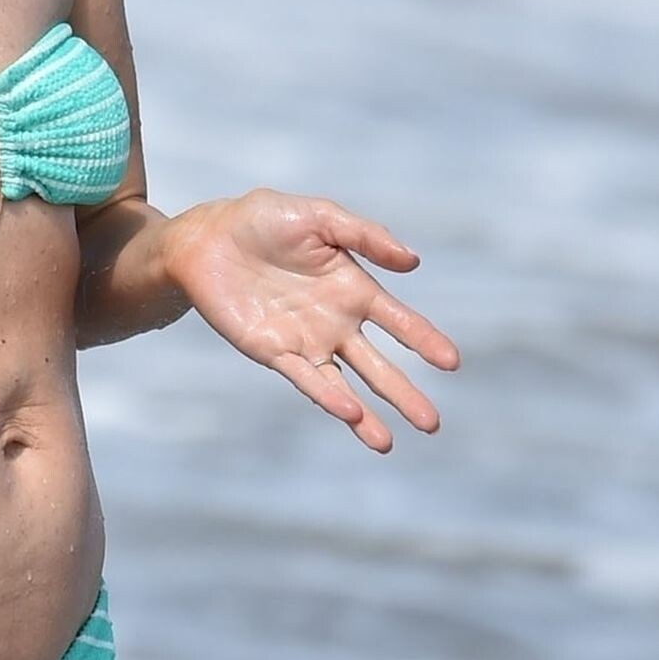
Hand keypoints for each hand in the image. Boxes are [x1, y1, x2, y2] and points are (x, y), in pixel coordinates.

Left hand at [162, 189, 459, 452]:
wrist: (207, 239)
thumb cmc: (263, 220)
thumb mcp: (319, 217)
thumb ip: (365, 236)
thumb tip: (414, 263)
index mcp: (353, 289)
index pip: (399, 322)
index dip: (425, 340)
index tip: (451, 362)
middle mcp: (336, 322)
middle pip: (378, 365)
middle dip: (404, 393)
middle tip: (432, 424)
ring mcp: (306, 340)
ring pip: (344, 385)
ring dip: (366, 415)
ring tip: (387, 442)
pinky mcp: (274, 352)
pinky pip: (306, 379)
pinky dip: (327, 396)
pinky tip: (349, 414)